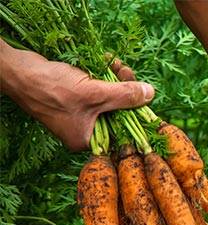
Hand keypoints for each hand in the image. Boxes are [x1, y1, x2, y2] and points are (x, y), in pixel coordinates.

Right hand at [0, 40, 153, 150]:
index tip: (144, 94)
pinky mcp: (73, 98)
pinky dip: (102, 76)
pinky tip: (106, 61)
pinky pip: (96, 89)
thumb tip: (150, 94)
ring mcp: (78, 114)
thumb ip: (124, 96)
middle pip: (117, 112)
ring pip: (108, 98)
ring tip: (115, 63)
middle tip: (126, 71)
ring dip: (115, 79)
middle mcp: (83, 130)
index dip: (136, 112)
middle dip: (125, 90)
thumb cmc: (50, 88)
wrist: (16, 71)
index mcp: (87, 139)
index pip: (123, 131)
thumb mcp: (94, 93)